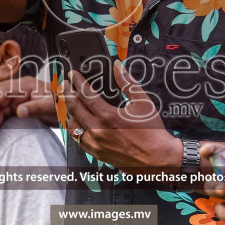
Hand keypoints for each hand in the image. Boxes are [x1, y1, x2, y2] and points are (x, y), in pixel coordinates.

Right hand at [0, 75, 58, 139]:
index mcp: (25, 85)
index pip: (2, 91)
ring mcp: (17, 100)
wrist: (70, 110)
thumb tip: (19, 112)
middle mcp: (18, 91)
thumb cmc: (64, 103)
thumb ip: (36, 107)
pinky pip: (4, 116)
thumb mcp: (52, 106)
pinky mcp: (18, 109)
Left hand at [62, 62, 179, 168]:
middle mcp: (98, 131)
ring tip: (71, 104)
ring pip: (72, 126)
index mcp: (108, 116)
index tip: (73, 75)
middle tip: (66, 85)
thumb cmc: (152, 131)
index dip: (77, 82)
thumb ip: (127, 83)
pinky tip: (80, 123)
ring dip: (70, 113)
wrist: (158, 158)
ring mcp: (96, 144)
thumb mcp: (142, 102)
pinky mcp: (97, 154)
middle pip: (74, 108)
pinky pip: (79, 140)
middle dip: (67, 93)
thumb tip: (118, 67)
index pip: (85, 94)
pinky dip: (76, 129)